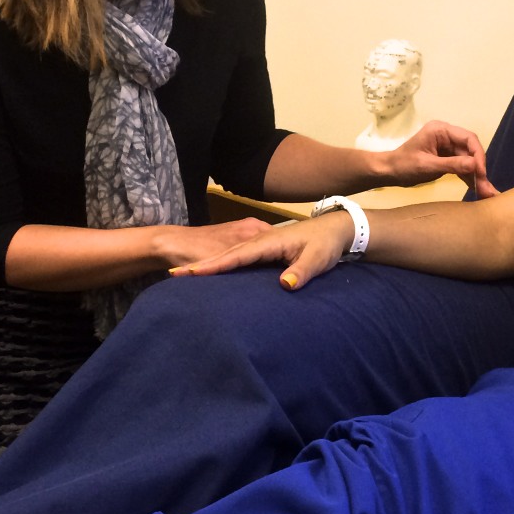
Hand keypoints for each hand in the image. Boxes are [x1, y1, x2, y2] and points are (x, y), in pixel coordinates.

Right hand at [171, 212, 353, 290]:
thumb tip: (283, 285)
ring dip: (211, 264)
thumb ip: (301, 271)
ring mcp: (261, 242)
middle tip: (177, 275)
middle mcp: (259, 240)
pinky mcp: (265, 248)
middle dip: (203, 265)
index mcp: (268, 242)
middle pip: (227, 254)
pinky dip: (224, 263)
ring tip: (188, 275)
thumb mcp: (318, 259)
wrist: (336, 228)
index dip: (215, 265)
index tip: (192, 273)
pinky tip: (217, 273)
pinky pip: (239, 256)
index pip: (237, 256)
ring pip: (231, 254)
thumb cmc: (327, 244)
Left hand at [380, 120, 498, 198]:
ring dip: (477, 177)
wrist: (388, 172)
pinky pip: (462, 168)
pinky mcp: (446, 159)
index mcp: (441, 130)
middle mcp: (447, 136)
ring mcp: (447, 148)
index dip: (478, 155)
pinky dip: (469, 178)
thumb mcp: (428, 166)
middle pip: (470, 151)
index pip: (468, 138)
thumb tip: (475, 165)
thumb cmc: (404, 165)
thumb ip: (452, 165)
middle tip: (487, 188)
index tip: (481, 172)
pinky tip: (479, 190)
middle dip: (479, 169)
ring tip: (488, 193)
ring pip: (468, 161)